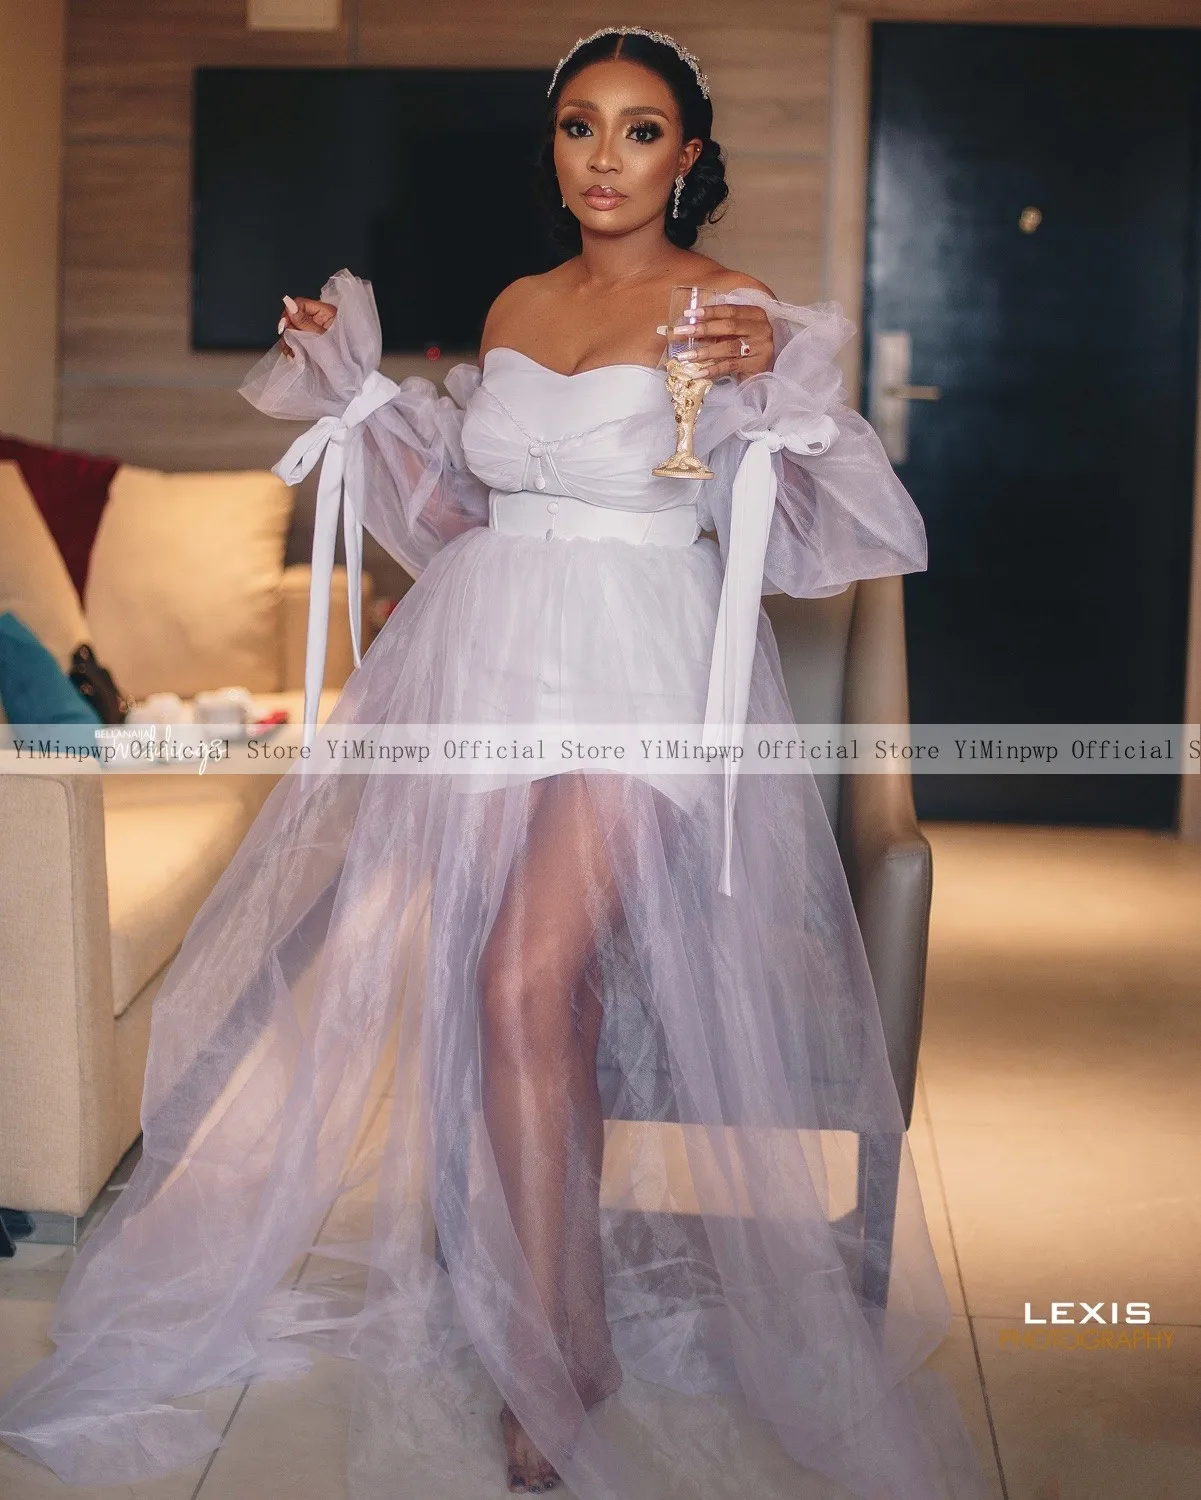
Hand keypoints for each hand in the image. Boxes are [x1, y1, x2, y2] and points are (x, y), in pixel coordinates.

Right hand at [277, 295, 336, 358]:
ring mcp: (315, 327)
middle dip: (288, 330)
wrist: (346, 370)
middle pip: (295, 316)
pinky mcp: (312, 338)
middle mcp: (319, 317)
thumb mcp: (320, 336)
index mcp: (325, 312)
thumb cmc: (339, 354)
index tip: (285, 328)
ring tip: (290, 353)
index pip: (300, 304)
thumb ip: (303, 321)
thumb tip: (288, 303)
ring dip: (288, 340)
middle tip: (288, 344)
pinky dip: (292, 345)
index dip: (289, 314)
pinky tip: (292, 354)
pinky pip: (297, 337)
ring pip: (293, 328)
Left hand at [657, 302, 774, 381]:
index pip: (730, 310)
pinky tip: (699, 372)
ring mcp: (761, 347)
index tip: (688, 314)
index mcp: (756, 315)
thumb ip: (718, 329)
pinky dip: (713, 369)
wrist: (764, 373)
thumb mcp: (734, 334)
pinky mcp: (757, 366)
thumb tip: (689, 327)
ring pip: (729, 347)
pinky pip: (731, 366)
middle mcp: (761, 328)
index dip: (709, 311)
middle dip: (703, 329)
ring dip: (705, 352)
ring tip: (686, 356)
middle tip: (681, 332)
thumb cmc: (746, 349)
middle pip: (729, 326)